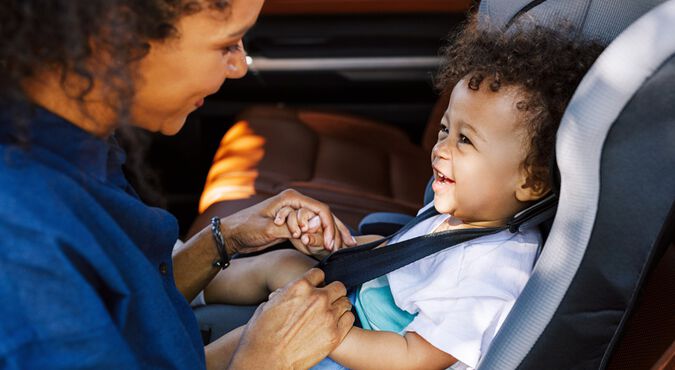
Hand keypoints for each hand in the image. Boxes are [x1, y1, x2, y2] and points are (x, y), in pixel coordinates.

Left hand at [220, 189, 354, 253]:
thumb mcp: (267, 229)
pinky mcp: (293, 224)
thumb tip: (308, 231)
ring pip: (322, 223)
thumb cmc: (246, 228)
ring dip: (334, 234)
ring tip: (348, 246)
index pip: (320, 209)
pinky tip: (334, 246)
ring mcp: (295, 214)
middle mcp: (296, 203)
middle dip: (338, 230)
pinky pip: (313, 230)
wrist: (231, 234)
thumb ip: (289, 228)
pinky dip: (323, 238)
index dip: (330, 227)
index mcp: (292, 198)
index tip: (331, 244)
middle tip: (350, 245)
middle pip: (325, 215)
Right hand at [229, 269, 354, 369]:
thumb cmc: (261, 335)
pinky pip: (349, 319)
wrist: (266, 360)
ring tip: (330, 314)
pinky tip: (334, 325)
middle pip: (338, 286)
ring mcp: (328, 316)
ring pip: (345, 302)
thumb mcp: (268, 304)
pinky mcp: (335, 335)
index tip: (315, 288)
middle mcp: (317, 298)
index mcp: (300, 286)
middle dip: (332, 292)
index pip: (319, 274)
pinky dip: (344, 320)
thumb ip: (285, 294)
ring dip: (338, 306)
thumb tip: (288, 292)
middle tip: (326, 301)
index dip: (316, 281)